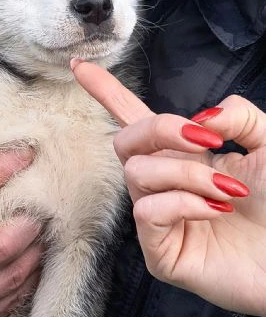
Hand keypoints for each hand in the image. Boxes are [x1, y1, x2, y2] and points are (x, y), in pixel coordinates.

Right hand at [72, 60, 265, 316]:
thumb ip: (238, 116)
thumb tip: (200, 118)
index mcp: (184, 154)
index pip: (135, 119)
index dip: (106, 91)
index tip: (78, 66)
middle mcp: (164, 182)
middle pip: (125, 140)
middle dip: (160, 129)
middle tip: (204, 140)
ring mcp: (158, 217)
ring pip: (138, 174)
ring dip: (186, 173)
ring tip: (226, 189)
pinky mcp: (159, 250)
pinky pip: (148, 212)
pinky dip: (184, 203)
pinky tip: (215, 211)